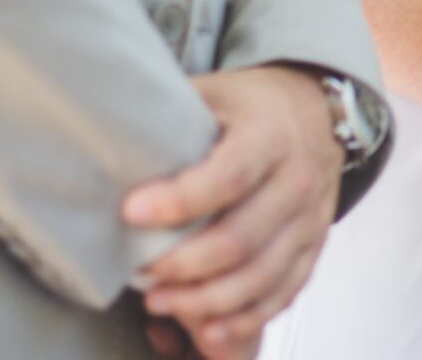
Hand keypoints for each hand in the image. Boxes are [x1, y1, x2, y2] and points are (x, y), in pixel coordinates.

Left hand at [122, 66, 344, 350]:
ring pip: (260, 276)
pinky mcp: (313, 248)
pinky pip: (283, 293)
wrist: (318, 112)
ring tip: (160, 301)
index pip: (228, 178)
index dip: (178, 202)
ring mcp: (310, 220)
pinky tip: (208, 329)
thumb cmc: (251, 106)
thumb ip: (172, 115)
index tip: (131, 213)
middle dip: (183, 264)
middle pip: (240, 239)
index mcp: (270, 135)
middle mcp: (297, 180)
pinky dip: (245, 318)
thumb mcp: (215, 93)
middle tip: (139, 272)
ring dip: (206, 300)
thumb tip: (103, 135)